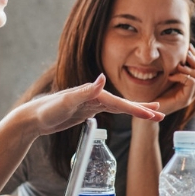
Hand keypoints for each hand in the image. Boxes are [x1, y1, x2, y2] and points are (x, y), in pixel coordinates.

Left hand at [23, 74, 162, 136]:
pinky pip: (111, 111)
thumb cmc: (47, 109)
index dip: (137, 109)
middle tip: (161, 114)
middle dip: (142, 109)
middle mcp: (95, 96)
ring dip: (136, 110)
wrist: (33, 117)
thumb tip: (103, 78)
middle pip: (124, 104)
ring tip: (152, 113)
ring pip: (119, 107)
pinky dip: (123, 112)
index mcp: (94, 94)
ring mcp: (92, 103)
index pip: (120, 103)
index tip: (154, 113)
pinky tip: (128, 112)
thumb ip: (85, 91)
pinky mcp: (87, 110)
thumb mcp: (66, 101)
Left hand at [155, 45, 194, 116]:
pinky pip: (191, 83)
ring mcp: (190, 97)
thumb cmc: (153, 91)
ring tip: (179, 66)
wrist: (145, 110)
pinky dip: (182, 76)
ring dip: (193, 68)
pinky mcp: (183, 101)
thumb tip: (183, 49)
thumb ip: (175, 66)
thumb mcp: (166, 74)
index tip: (188, 48)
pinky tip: (171, 76)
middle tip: (186, 56)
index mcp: (192, 85)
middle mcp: (194, 91)